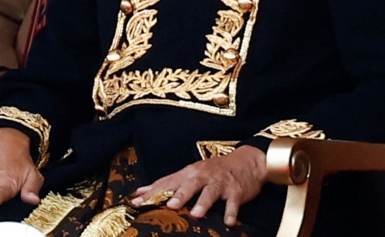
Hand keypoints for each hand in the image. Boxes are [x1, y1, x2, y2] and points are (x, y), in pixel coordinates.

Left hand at [130, 145, 265, 226]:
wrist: (246, 161)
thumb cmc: (213, 170)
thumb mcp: (190, 173)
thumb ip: (169, 183)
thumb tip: (142, 191)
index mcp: (189, 172)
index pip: (167, 182)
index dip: (152, 192)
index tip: (138, 202)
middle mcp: (203, 176)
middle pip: (189, 184)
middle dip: (180, 194)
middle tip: (170, 205)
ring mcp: (220, 183)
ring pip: (210, 192)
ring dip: (203, 202)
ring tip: (196, 214)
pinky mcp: (236, 191)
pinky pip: (233, 202)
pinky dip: (231, 212)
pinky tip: (229, 222)